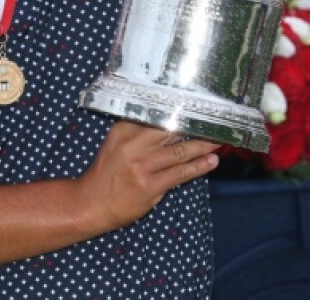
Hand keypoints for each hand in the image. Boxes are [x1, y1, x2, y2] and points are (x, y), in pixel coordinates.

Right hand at [76, 122, 219, 230]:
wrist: (90, 203)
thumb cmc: (106, 172)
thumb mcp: (116, 143)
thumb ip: (137, 131)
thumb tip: (170, 121)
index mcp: (123, 129)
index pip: (157, 114)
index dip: (180, 110)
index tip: (198, 107)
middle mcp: (133, 144)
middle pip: (172, 130)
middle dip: (195, 126)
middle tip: (215, 121)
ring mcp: (142, 166)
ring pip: (180, 151)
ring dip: (203, 145)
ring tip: (219, 141)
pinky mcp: (150, 186)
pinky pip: (181, 173)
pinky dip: (199, 166)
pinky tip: (211, 161)